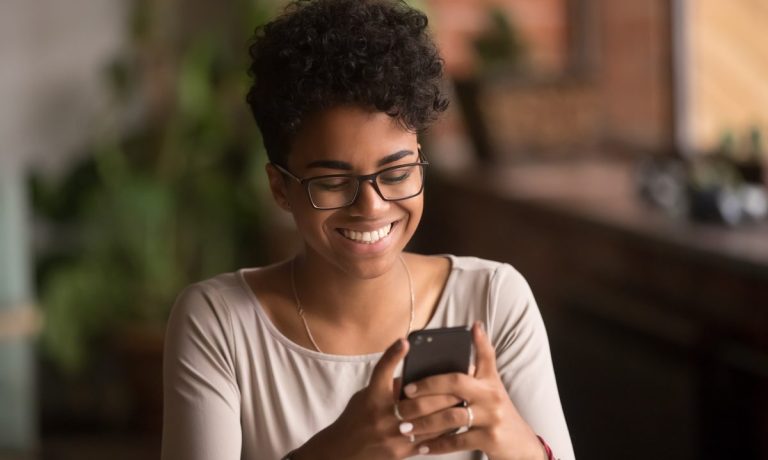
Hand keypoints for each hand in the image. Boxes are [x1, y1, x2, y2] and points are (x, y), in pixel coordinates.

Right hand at [292, 338, 460, 459]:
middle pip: (418, 400)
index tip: (406, 341)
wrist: (343, 451)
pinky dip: (443, 432)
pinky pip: (428, 441)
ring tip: (466, 403)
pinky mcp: (400, 452)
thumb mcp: (367, 396)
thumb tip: (419, 375)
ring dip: (448, 412)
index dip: (393, 354)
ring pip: (428, 422)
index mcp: (372, 396)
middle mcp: (381, 415)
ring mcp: (391, 435)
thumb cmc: (357, 418)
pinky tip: (455, 424)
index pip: (381, 370)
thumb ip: (390, 386)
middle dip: (444, 393)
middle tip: (463, 383)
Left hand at [399, 322, 546, 459]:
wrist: (521, 445)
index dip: (464, 344)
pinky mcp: (490, 439)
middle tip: (403, 396)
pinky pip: (457, 441)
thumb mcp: (493, 385)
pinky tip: (421, 447)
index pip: (478, 357)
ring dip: (425, 422)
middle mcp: (492, 395)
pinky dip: (437, 445)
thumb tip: (476, 326)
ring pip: (451, 416)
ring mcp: (492, 417)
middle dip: (426, 389)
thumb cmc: (498, 411)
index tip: (435, 345)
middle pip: (455, 384)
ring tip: (405, 427)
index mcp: (489, 380)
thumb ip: (483, 359)